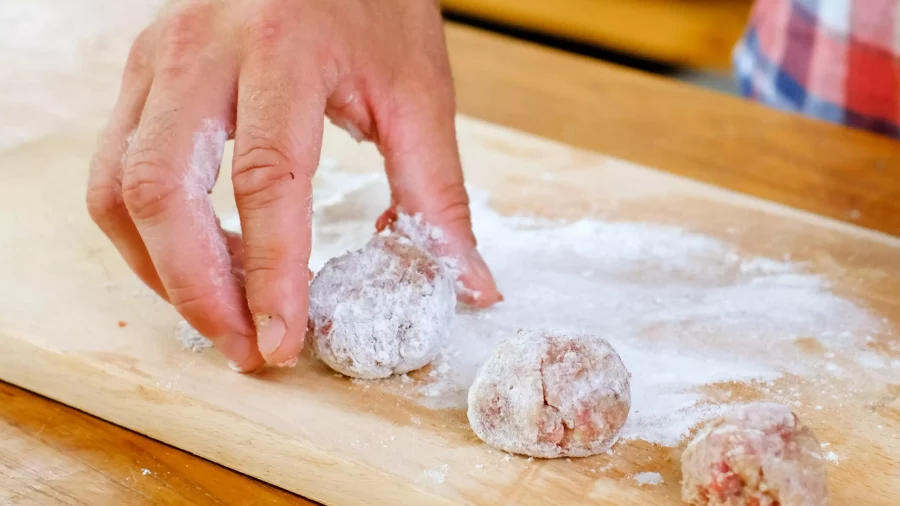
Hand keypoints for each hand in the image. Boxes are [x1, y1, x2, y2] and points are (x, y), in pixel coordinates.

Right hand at [86, 0, 500, 371]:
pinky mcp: (142, 73)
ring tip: (226, 313)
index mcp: (284, 48)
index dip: (271, 272)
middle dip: (196, 288)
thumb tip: (466, 281)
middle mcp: (203, 50)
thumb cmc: (373, 2)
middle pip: (160, 188)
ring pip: (117, 186)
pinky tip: (204, 259)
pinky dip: (150, 234)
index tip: (284, 339)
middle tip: (246, 347)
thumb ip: (436, 192)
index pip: (265, 177)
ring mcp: (158, 59)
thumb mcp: (417, 90)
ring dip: (163, 269)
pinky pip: (114, 169)